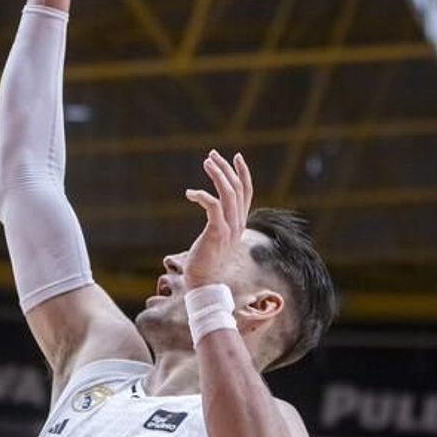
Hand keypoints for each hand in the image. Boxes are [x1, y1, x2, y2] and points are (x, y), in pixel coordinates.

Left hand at [183, 151, 254, 289]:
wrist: (204, 281)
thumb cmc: (206, 259)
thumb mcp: (218, 236)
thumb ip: (221, 221)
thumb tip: (215, 206)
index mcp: (240, 222)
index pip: (247, 192)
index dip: (243, 172)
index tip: (235, 156)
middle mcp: (239, 223)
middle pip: (237, 188)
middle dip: (226, 168)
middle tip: (211, 155)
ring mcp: (230, 228)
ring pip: (229, 193)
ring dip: (218, 175)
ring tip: (206, 162)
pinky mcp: (217, 233)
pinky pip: (213, 207)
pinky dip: (202, 196)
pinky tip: (190, 193)